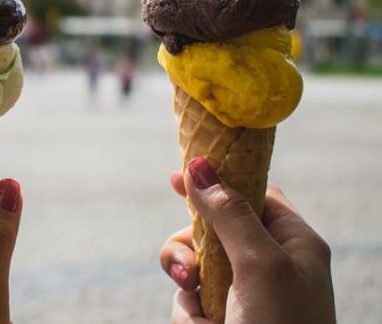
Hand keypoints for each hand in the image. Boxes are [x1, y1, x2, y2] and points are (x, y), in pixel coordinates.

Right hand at [160, 158, 335, 323]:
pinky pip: (187, 295)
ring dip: (186, 276)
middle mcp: (266, 263)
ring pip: (192, 260)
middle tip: (191, 260)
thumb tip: (199, 165)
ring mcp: (240, 291)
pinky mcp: (219, 315)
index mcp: (292, 242)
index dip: (219, 179)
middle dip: (193, 242)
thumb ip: (229, 213)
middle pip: (212, 226)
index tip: (181, 172)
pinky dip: (189, 309)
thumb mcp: (261, 263)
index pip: (254, 192)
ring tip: (199, 299)